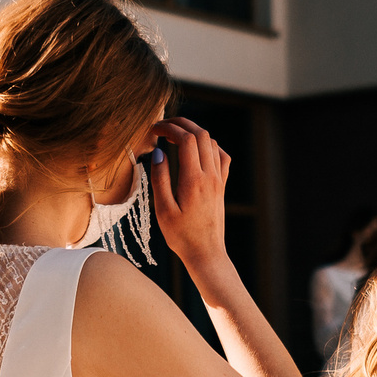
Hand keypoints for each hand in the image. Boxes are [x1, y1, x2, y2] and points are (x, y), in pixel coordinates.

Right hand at [149, 117, 231, 276]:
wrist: (206, 253)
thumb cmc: (181, 236)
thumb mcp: (163, 209)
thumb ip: (160, 179)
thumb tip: (158, 152)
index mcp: (194, 180)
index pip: (185, 139)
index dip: (169, 128)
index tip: (153, 130)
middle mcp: (210, 175)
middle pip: (201, 134)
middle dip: (181, 123)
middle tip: (163, 126)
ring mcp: (219, 179)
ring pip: (211, 142)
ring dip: (193, 132)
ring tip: (174, 136)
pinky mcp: (222, 185)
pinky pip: (221, 155)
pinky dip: (208, 145)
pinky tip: (196, 151)